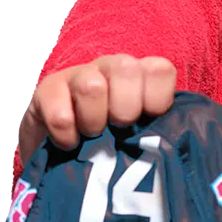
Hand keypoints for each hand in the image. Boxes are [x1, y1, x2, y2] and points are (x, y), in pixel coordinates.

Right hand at [18, 55, 176, 165]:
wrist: (62, 153)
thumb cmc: (113, 142)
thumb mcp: (140, 135)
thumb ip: (159, 132)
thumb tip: (173, 152)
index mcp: (141, 75)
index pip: (160, 70)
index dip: (157, 99)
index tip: (149, 120)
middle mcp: (112, 67)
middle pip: (126, 68)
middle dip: (124, 109)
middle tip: (118, 130)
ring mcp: (79, 75)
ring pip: (92, 85)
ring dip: (93, 120)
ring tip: (92, 137)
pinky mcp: (48, 91)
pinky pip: (58, 109)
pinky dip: (65, 134)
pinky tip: (69, 143)